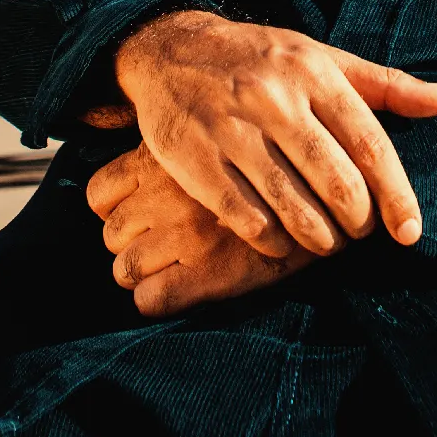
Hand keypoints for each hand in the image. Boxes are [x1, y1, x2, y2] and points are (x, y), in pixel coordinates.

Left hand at [87, 144, 315, 316]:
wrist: (335, 195)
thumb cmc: (283, 162)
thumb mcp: (231, 136)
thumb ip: (190, 146)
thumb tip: (156, 154)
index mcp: (166, 157)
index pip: (100, 191)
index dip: (115, 208)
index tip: (139, 211)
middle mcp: (166, 193)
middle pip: (111, 232)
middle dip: (132, 243)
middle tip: (165, 242)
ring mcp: (183, 234)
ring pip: (126, 269)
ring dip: (145, 275)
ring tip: (178, 267)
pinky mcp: (205, 274)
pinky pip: (151, 300)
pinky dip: (160, 300)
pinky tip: (187, 289)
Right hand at [110, 11, 436, 259]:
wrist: (171, 50)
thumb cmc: (261, 58)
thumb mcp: (322, 57)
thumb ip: (387, 85)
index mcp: (313, 73)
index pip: (370, 145)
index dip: (396, 195)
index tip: (409, 232)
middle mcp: (275, 100)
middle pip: (338, 184)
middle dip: (358, 223)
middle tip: (359, 232)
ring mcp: (233, 132)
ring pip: (295, 209)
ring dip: (321, 240)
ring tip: (327, 242)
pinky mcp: (197, 162)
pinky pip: (249, 222)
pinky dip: (274, 243)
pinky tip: (282, 241)